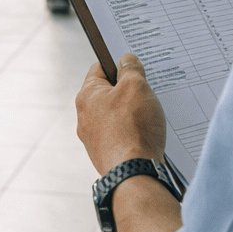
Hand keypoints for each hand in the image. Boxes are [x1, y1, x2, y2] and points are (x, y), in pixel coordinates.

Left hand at [76, 53, 167, 174]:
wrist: (134, 172)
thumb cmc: (133, 127)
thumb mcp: (136, 86)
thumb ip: (131, 68)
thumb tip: (126, 60)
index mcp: (87, 96)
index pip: (99, 69)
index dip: (117, 64)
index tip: (133, 66)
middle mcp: (85, 117)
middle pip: (107, 93)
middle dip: (127, 91)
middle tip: (145, 92)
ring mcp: (93, 138)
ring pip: (114, 116)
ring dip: (130, 113)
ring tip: (147, 116)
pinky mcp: (105, 154)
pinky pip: (119, 135)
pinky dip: (131, 133)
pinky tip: (145, 135)